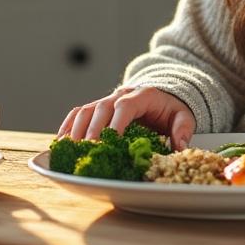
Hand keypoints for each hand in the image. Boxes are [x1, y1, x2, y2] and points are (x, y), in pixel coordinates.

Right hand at [56, 86, 196, 149]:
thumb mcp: (183, 116)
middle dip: (93, 129)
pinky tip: (61, 142)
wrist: (162, 95)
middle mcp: (120, 95)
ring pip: (86, 110)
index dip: (116, 122)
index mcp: (143, 96)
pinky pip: (78, 113)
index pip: (125, 106)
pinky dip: (68, 126)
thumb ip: (183, 129)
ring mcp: (106, 100)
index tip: (111, 140)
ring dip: (77, 128)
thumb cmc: (170, 109)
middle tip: (88, 148)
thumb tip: (179, 146)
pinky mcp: (97, 108)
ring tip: (71, 149)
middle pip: (101, 107)